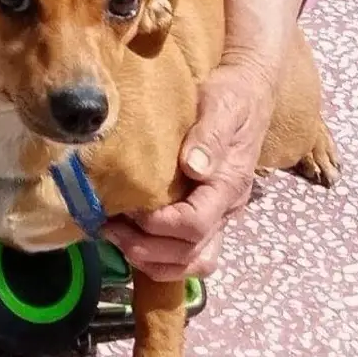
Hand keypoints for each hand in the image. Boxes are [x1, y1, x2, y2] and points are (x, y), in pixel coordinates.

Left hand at [104, 63, 273, 280]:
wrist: (248, 94)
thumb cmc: (232, 97)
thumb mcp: (222, 105)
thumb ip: (210, 135)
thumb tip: (194, 168)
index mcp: (229, 185)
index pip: (196, 224)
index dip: (159, 225)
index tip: (129, 209)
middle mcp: (226, 208)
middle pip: (191, 252)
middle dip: (146, 247)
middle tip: (109, 228)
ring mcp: (219, 215)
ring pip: (192, 262)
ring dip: (153, 260)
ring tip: (117, 239)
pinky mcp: (208, 215)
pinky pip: (190, 254)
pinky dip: (161, 258)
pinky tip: (134, 240)